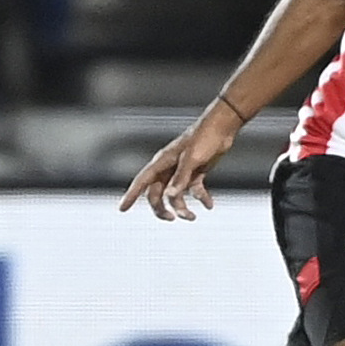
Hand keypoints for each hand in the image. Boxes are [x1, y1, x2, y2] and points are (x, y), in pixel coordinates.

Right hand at [120, 106, 240, 220]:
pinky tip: (209, 205)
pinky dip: (201, 199)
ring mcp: (182, 171)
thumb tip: (170, 197)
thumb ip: (180, 179)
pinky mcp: (196, 172)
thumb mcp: (192, 159)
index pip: (142, 181)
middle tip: (171, 219)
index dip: (131, 195)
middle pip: (157, 194)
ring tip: (192, 217)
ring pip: (175, 196)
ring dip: (182, 208)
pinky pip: (193, 190)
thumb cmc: (204, 138)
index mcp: (162, 162)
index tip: (122, 209)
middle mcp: (169, 168)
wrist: (222, 126)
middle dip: (161, 208)